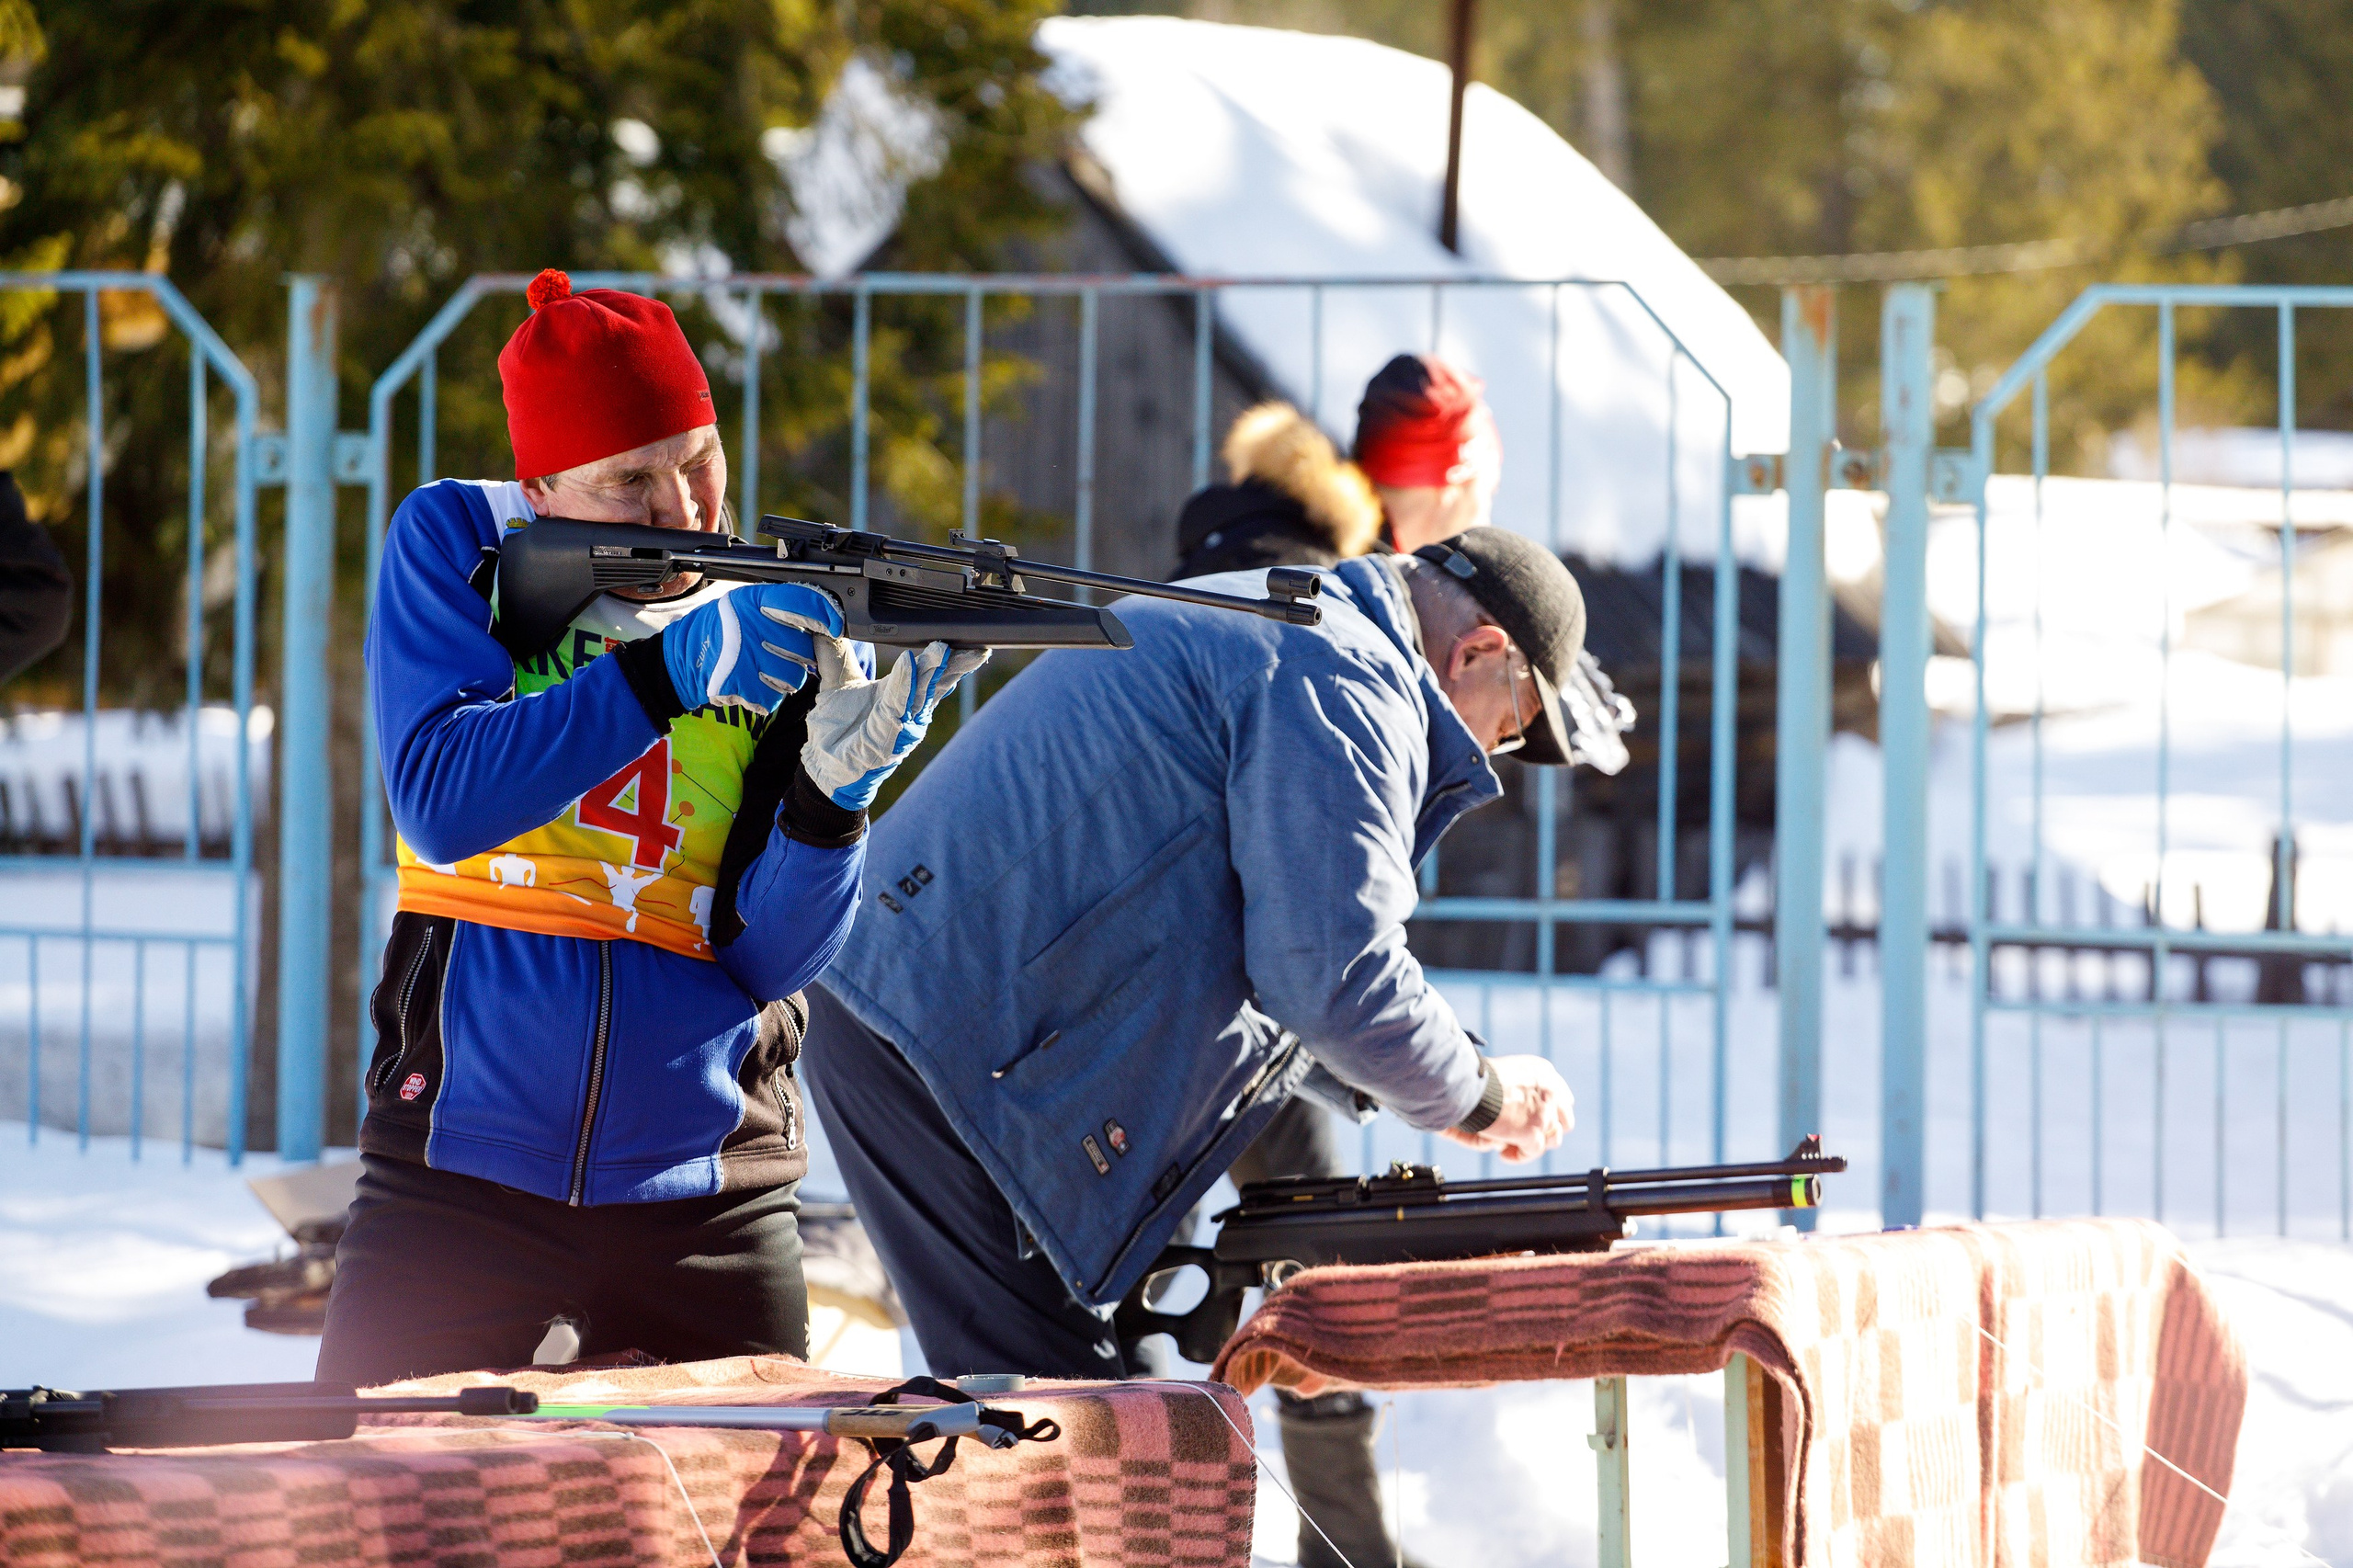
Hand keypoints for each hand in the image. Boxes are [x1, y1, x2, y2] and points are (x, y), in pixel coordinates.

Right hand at [661, 584, 845, 713]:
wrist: (680, 660)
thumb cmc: (718, 631)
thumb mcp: (743, 605)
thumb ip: (779, 607)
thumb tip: (822, 615)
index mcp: (754, 600)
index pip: (802, 600)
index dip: (824, 614)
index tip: (835, 625)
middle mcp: (751, 625)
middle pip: (803, 647)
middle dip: (799, 656)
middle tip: (779, 655)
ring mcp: (745, 656)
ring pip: (794, 677)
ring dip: (784, 680)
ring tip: (763, 672)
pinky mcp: (739, 684)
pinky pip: (773, 698)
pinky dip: (765, 697)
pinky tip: (751, 684)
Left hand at [768, 612, 988, 810]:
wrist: (822, 766)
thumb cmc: (838, 730)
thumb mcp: (836, 684)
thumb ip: (835, 654)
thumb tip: (825, 620)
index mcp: (900, 694)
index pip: (929, 671)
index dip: (948, 655)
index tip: (963, 637)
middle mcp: (907, 711)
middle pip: (935, 682)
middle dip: (952, 662)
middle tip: (968, 641)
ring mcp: (899, 727)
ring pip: (920, 694)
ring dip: (933, 672)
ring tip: (943, 649)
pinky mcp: (885, 740)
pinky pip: (895, 709)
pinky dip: (904, 688)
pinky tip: (909, 666)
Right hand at [1439, 1054, 1573, 1162]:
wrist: (1469, 1086)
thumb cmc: (1477, 1078)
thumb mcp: (1506, 1070)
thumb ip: (1520, 1084)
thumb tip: (1520, 1105)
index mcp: (1544, 1072)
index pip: (1562, 1096)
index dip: (1550, 1111)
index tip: (1535, 1119)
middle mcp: (1551, 1091)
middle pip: (1564, 1119)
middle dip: (1548, 1129)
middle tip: (1527, 1134)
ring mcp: (1544, 1113)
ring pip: (1552, 1139)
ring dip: (1534, 1144)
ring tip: (1514, 1146)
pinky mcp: (1533, 1132)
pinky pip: (1532, 1152)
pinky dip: (1518, 1156)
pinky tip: (1504, 1155)